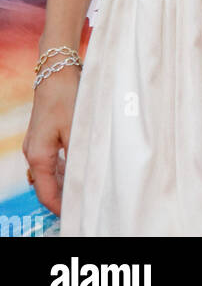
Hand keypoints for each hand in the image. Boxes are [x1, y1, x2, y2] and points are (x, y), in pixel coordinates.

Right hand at [22, 65, 80, 216]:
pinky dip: (63, 168)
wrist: (56, 70)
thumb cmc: (66, 97)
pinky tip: (78, 167)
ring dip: (64, 182)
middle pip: (46, 185)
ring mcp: (37, 144)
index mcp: (39, 156)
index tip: (76, 214)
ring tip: (85, 188)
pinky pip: (51, 160)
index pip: (46, 194)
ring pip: (49, 173)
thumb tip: (84, 181)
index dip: (60, 207)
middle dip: (64, 196)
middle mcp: (33, 153)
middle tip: (84, 203)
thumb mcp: (76, 129)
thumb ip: (77, 157)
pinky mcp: (43, 134)